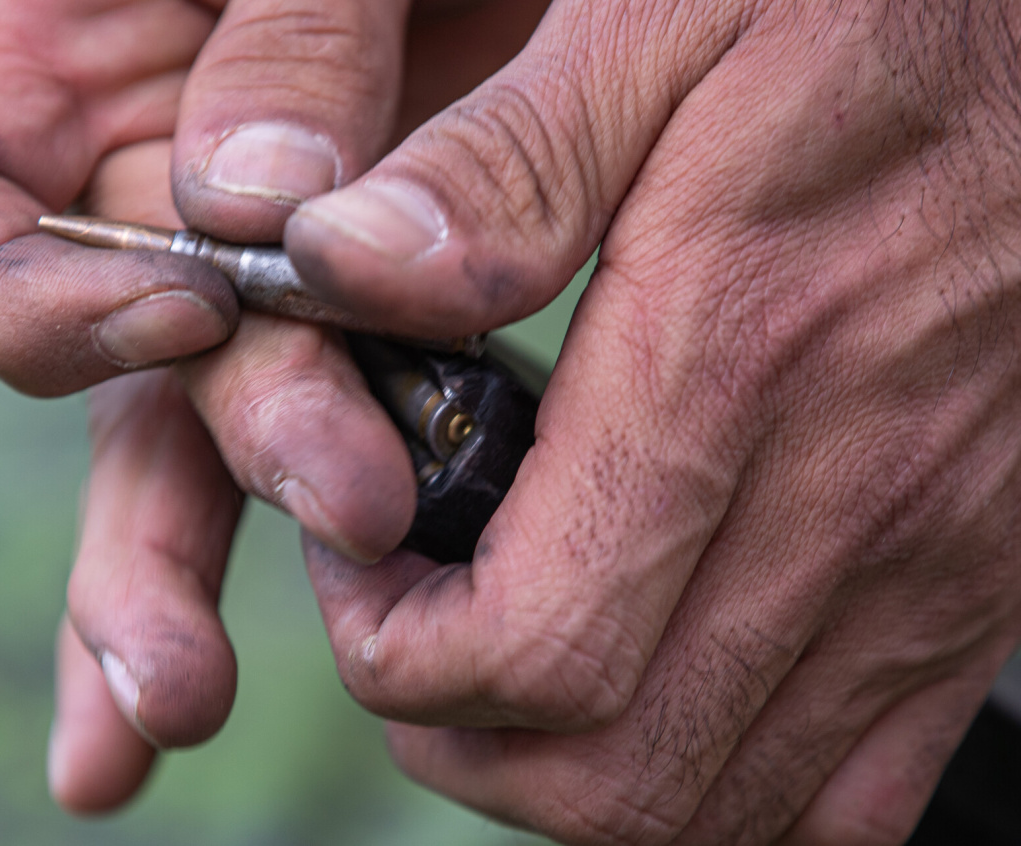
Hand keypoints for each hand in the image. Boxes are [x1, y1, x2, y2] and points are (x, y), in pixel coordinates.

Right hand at [0, 0, 542, 813]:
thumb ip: (289, 30)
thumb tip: (254, 206)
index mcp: (65, 70)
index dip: (37, 297)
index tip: (193, 311)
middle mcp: (130, 196)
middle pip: (114, 370)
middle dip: (210, 462)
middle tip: (349, 512)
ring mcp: (235, 272)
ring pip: (189, 445)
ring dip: (176, 580)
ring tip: (180, 702)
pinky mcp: (350, 314)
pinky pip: (307, 438)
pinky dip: (297, 548)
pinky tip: (241, 681)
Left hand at [275, 0, 1020, 842]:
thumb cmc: (865, 14)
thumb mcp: (662, 21)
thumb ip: (503, 167)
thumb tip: (337, 267)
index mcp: (732, 357)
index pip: (534, 647)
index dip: (396, 651)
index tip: (357, 557)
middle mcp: (845, 497)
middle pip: (611, 774)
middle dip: (459, 737)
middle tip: (406, 620)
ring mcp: (926, 564)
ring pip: (719, 807)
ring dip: (569, 777)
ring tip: (505, 654)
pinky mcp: (972, 584)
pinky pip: (848, 793)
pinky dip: (718, 790)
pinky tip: (655, 700)